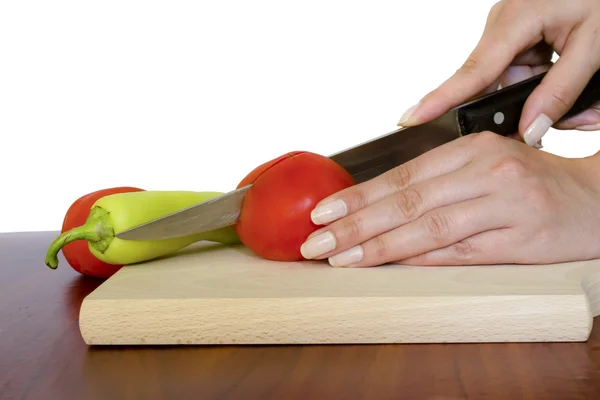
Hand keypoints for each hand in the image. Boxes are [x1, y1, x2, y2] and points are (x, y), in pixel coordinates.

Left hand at [299, 132, 599, 266]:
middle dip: (355, 224)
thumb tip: (376, 205)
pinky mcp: (520, 240)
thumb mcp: (483, 166)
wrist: (594, 197)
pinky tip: (390, 267)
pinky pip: (460, 253)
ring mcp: (505, 205)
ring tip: (342, 258)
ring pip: (429, 228)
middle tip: (316, 241)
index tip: (322, 213)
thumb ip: (436, 181)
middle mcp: (486, 171)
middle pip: (407, 201)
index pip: (401, 175)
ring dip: (380, 246)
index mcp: (471, 149)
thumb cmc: (530, 182)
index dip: (358, 196)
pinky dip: (421, 261)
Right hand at [397, 0, 599, 145]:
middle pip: (497, 87)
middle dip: (532, 108)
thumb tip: (529, 131)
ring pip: (515, 85)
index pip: (472, 71)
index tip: (410, 119)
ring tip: (589, 98)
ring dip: (548, 99)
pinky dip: (550, 86)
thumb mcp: (593, 45)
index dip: (440, 99)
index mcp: (515, 19)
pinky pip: (525, 75)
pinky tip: (580, 85)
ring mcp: (511, 33)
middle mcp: (504, 26)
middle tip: (575, 118)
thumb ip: (560, 91)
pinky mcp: (521, 38)